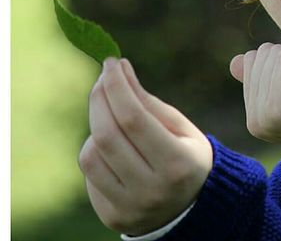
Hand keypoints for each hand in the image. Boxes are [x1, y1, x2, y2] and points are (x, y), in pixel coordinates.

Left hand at [79, 57, 212, 235]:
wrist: (190, 209)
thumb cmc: (185, 155)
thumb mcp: (180, 126)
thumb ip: (148, 101)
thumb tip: (119, 69)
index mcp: (177, 163)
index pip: (133, 117)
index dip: (117, 86)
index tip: (112, 63)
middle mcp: (152, 190)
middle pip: (108, 135)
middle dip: (100, 98)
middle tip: (104, 78)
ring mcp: (130, 208)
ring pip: (91, 155)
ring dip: (97, 126)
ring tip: (112, 116)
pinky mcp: (112, 217)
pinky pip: (89, 174)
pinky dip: (96, 151)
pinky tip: (112, 145)